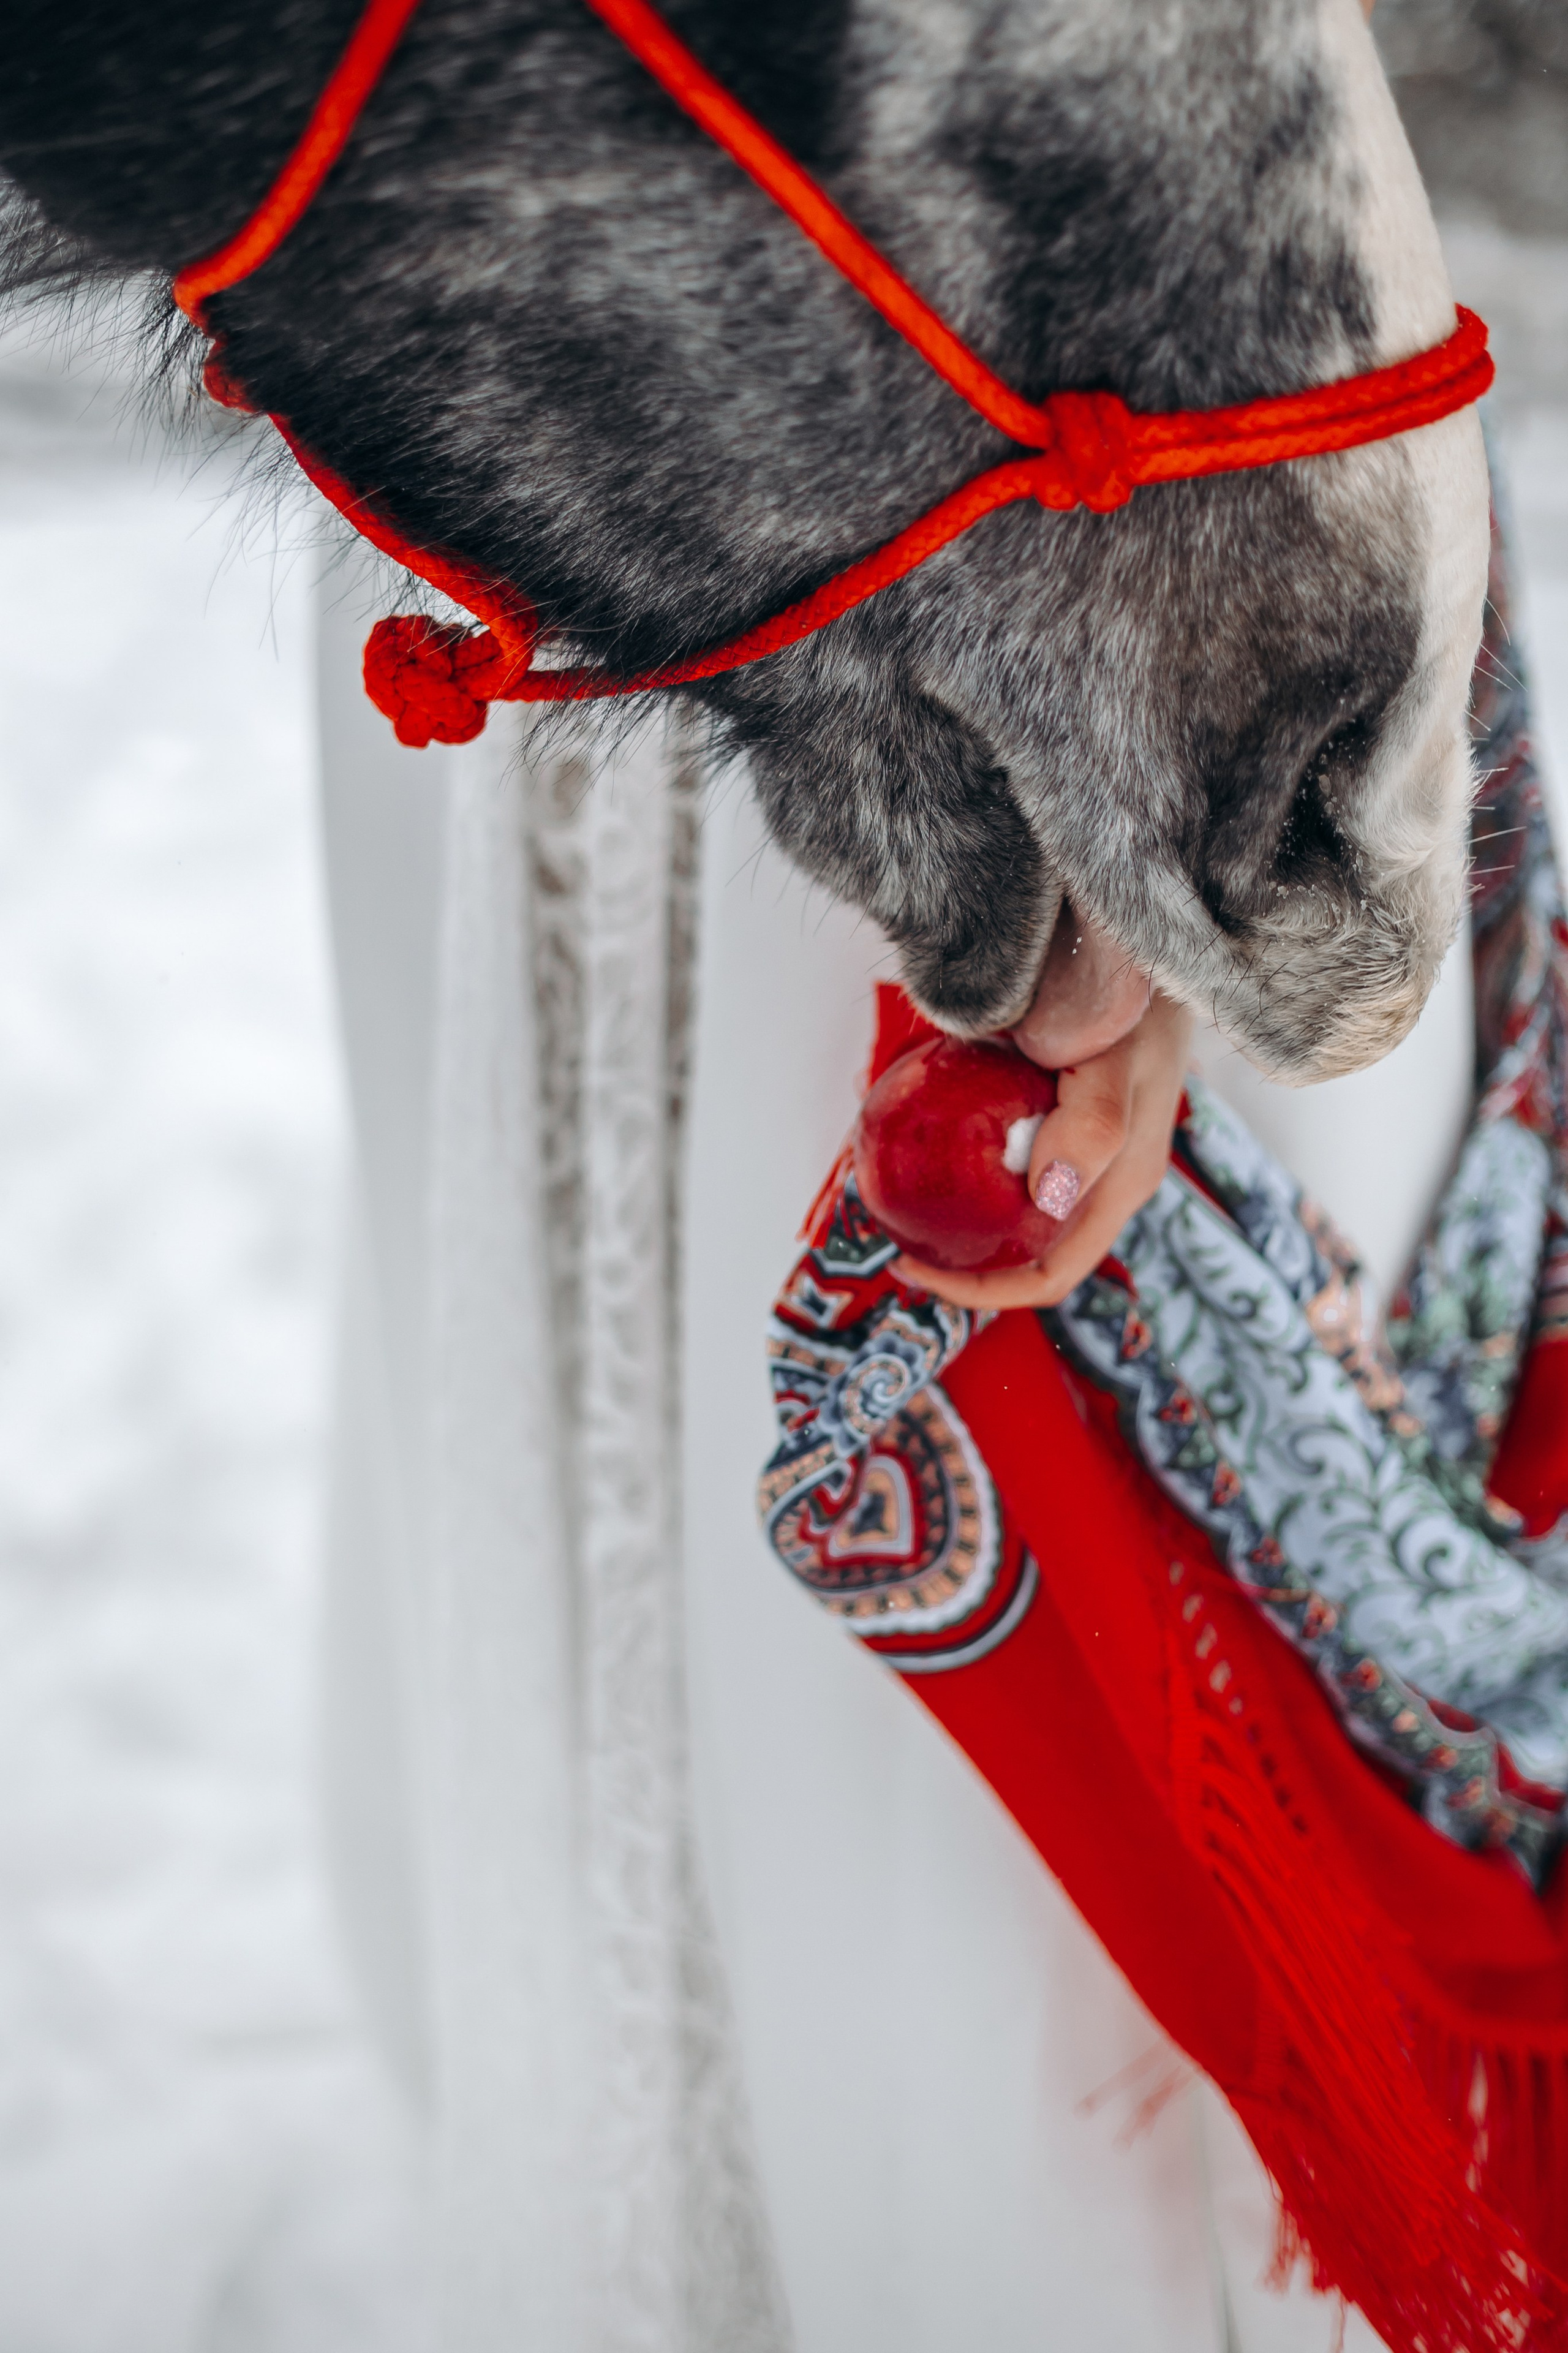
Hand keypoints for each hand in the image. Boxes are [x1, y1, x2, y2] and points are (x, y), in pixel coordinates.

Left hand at [893, 988, 1193, 1309]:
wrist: (1152, 953)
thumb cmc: (1140, 1002)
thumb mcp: (1117, 1060)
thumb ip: (1091, 1128)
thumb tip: (1046, 1197)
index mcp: (1119, 1186)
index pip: (1049, 1275)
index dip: (980, 1289)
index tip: (912, 1265)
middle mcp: (1105, 1181)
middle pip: (1028, 1254)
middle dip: (962, 1261)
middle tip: (894, 1236)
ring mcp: (1088, 1153)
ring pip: (1018, 1212)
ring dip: (966, 1219)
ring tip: (904, 1199)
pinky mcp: (1067, 1120)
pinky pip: (1014, 1164)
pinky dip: (972, 1169)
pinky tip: (933, 1143)